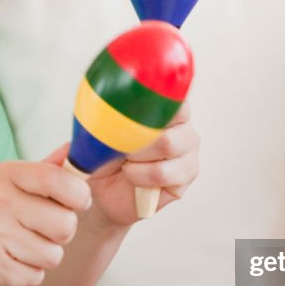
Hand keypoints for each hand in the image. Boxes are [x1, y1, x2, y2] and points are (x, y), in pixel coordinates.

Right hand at [0, 157, 91, 285]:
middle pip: (65, 224)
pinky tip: (10, 263)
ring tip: (22, 248)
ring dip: (44, 258)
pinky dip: (28, 275)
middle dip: (62, 234)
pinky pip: (34, 277)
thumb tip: (75, 151)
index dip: (80, 195)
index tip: (77, 203)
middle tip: (42, 231)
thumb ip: (43, 171)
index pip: (58, 180)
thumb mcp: (5, 183)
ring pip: (53, 255)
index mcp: (6, 175)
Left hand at [83, 101, 199, 226]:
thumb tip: (97, 98)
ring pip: (167, 144)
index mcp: (166, 109)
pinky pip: (161, 173)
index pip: (172, 93)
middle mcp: (182, 128)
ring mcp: (188, 153)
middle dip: (138, 131)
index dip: (155, 95)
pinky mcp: (185, 177)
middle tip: (120, 143)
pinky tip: (133, 177)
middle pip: (172, 116)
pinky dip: (139, 175)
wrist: (105, 192)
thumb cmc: (106, 158)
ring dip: (137, 156)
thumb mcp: (99, 133)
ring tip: (126, 163)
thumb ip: (104, 114)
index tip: (135, 102)